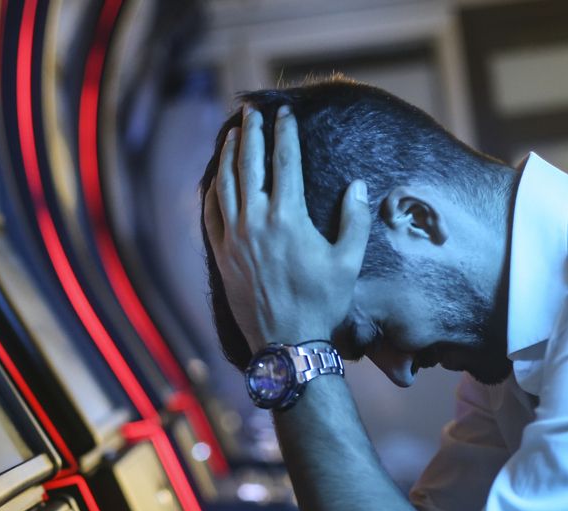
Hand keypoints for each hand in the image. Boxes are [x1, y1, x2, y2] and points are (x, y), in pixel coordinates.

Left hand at [204, 104, 370, 352]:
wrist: (287, 342)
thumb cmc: (322, 303)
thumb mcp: (348, 262)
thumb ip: (354, 220)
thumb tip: (356, 186)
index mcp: (289, 217)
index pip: (285, 161)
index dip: (285, 132)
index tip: (285, 112)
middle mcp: (256, 222)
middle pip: (250, 163)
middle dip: (251, 132)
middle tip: (252, 111)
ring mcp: (234, 238)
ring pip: (225, 184)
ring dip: (228, 155)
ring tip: (232, 133)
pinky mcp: (222, 255)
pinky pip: (211, 214)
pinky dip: (212, 190)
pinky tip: (215, 177)